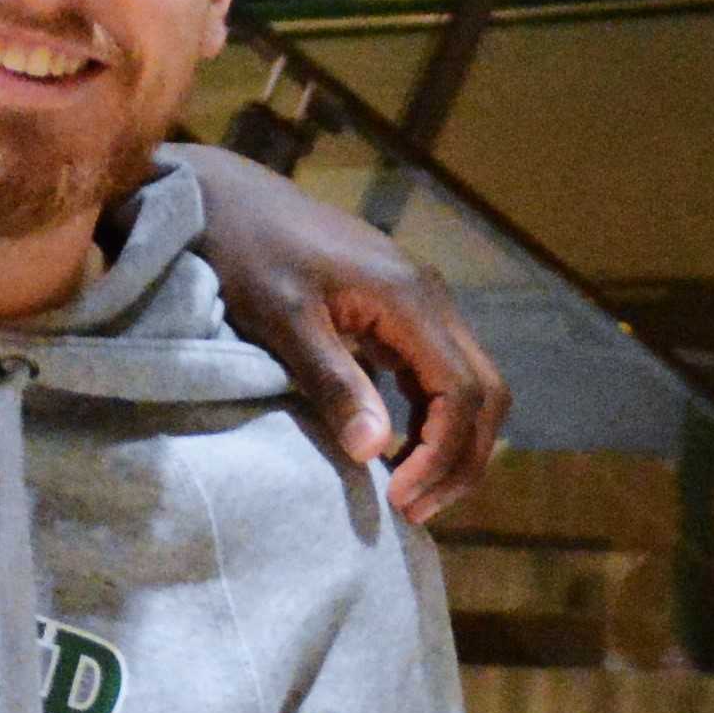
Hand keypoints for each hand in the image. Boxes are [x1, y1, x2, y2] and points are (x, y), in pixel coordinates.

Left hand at [171, 141, 510, 524]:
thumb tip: (374, 450)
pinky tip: (396, 456)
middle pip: (486, 394)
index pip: (463, 392)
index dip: (442, 454)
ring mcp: (421, 304)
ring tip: (407, 495)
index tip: (398, 497)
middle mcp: (431, 298)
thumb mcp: (281, 321)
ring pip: (472, 387)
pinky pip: (441, 377)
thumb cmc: (247, 253)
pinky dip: (433, 423)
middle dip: (460, 461)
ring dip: (452, 446)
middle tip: (412, 512)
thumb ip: (331, 382)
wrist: (227, 200)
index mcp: (409, 297)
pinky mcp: (401, 314)